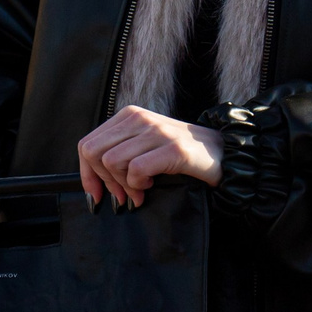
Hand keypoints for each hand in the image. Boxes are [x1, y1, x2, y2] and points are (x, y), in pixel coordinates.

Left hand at [78, 106, 222, 208]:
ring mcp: (156, 131)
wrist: (224, 154)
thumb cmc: (180, 155)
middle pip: (94, 153)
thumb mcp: (144, 146)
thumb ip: (119, 154)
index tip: (96, 194)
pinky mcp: (173, 148)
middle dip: (104, 181)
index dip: (87, 173)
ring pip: (112, 162)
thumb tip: (92, 181)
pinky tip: (151, 185)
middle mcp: (140, 118)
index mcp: (129, 115)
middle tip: (122, 196)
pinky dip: (138, 185)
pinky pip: (136, 170)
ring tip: (140, 190)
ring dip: (124, 185)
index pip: (87, 144)